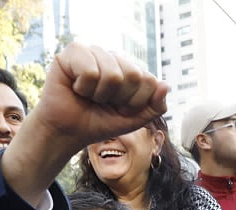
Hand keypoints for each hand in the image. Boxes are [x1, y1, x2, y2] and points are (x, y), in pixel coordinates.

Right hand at [35, 43, 167, 147]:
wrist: (69, 131)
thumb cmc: (99, 123)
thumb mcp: (134, 120)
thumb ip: (155, 107)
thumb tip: (165, 85)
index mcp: (131, 70)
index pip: (149, 81)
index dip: (135, 103)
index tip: (120, 109)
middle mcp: (115, 58)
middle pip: (133, 75)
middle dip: (119, 99)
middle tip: (103, 102)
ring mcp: (95, 52)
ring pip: (112, 74)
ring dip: (100, 94)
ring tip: (89, 95)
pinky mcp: (74, 52)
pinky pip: (90, 70)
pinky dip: (84, 87)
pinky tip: (76, 87)